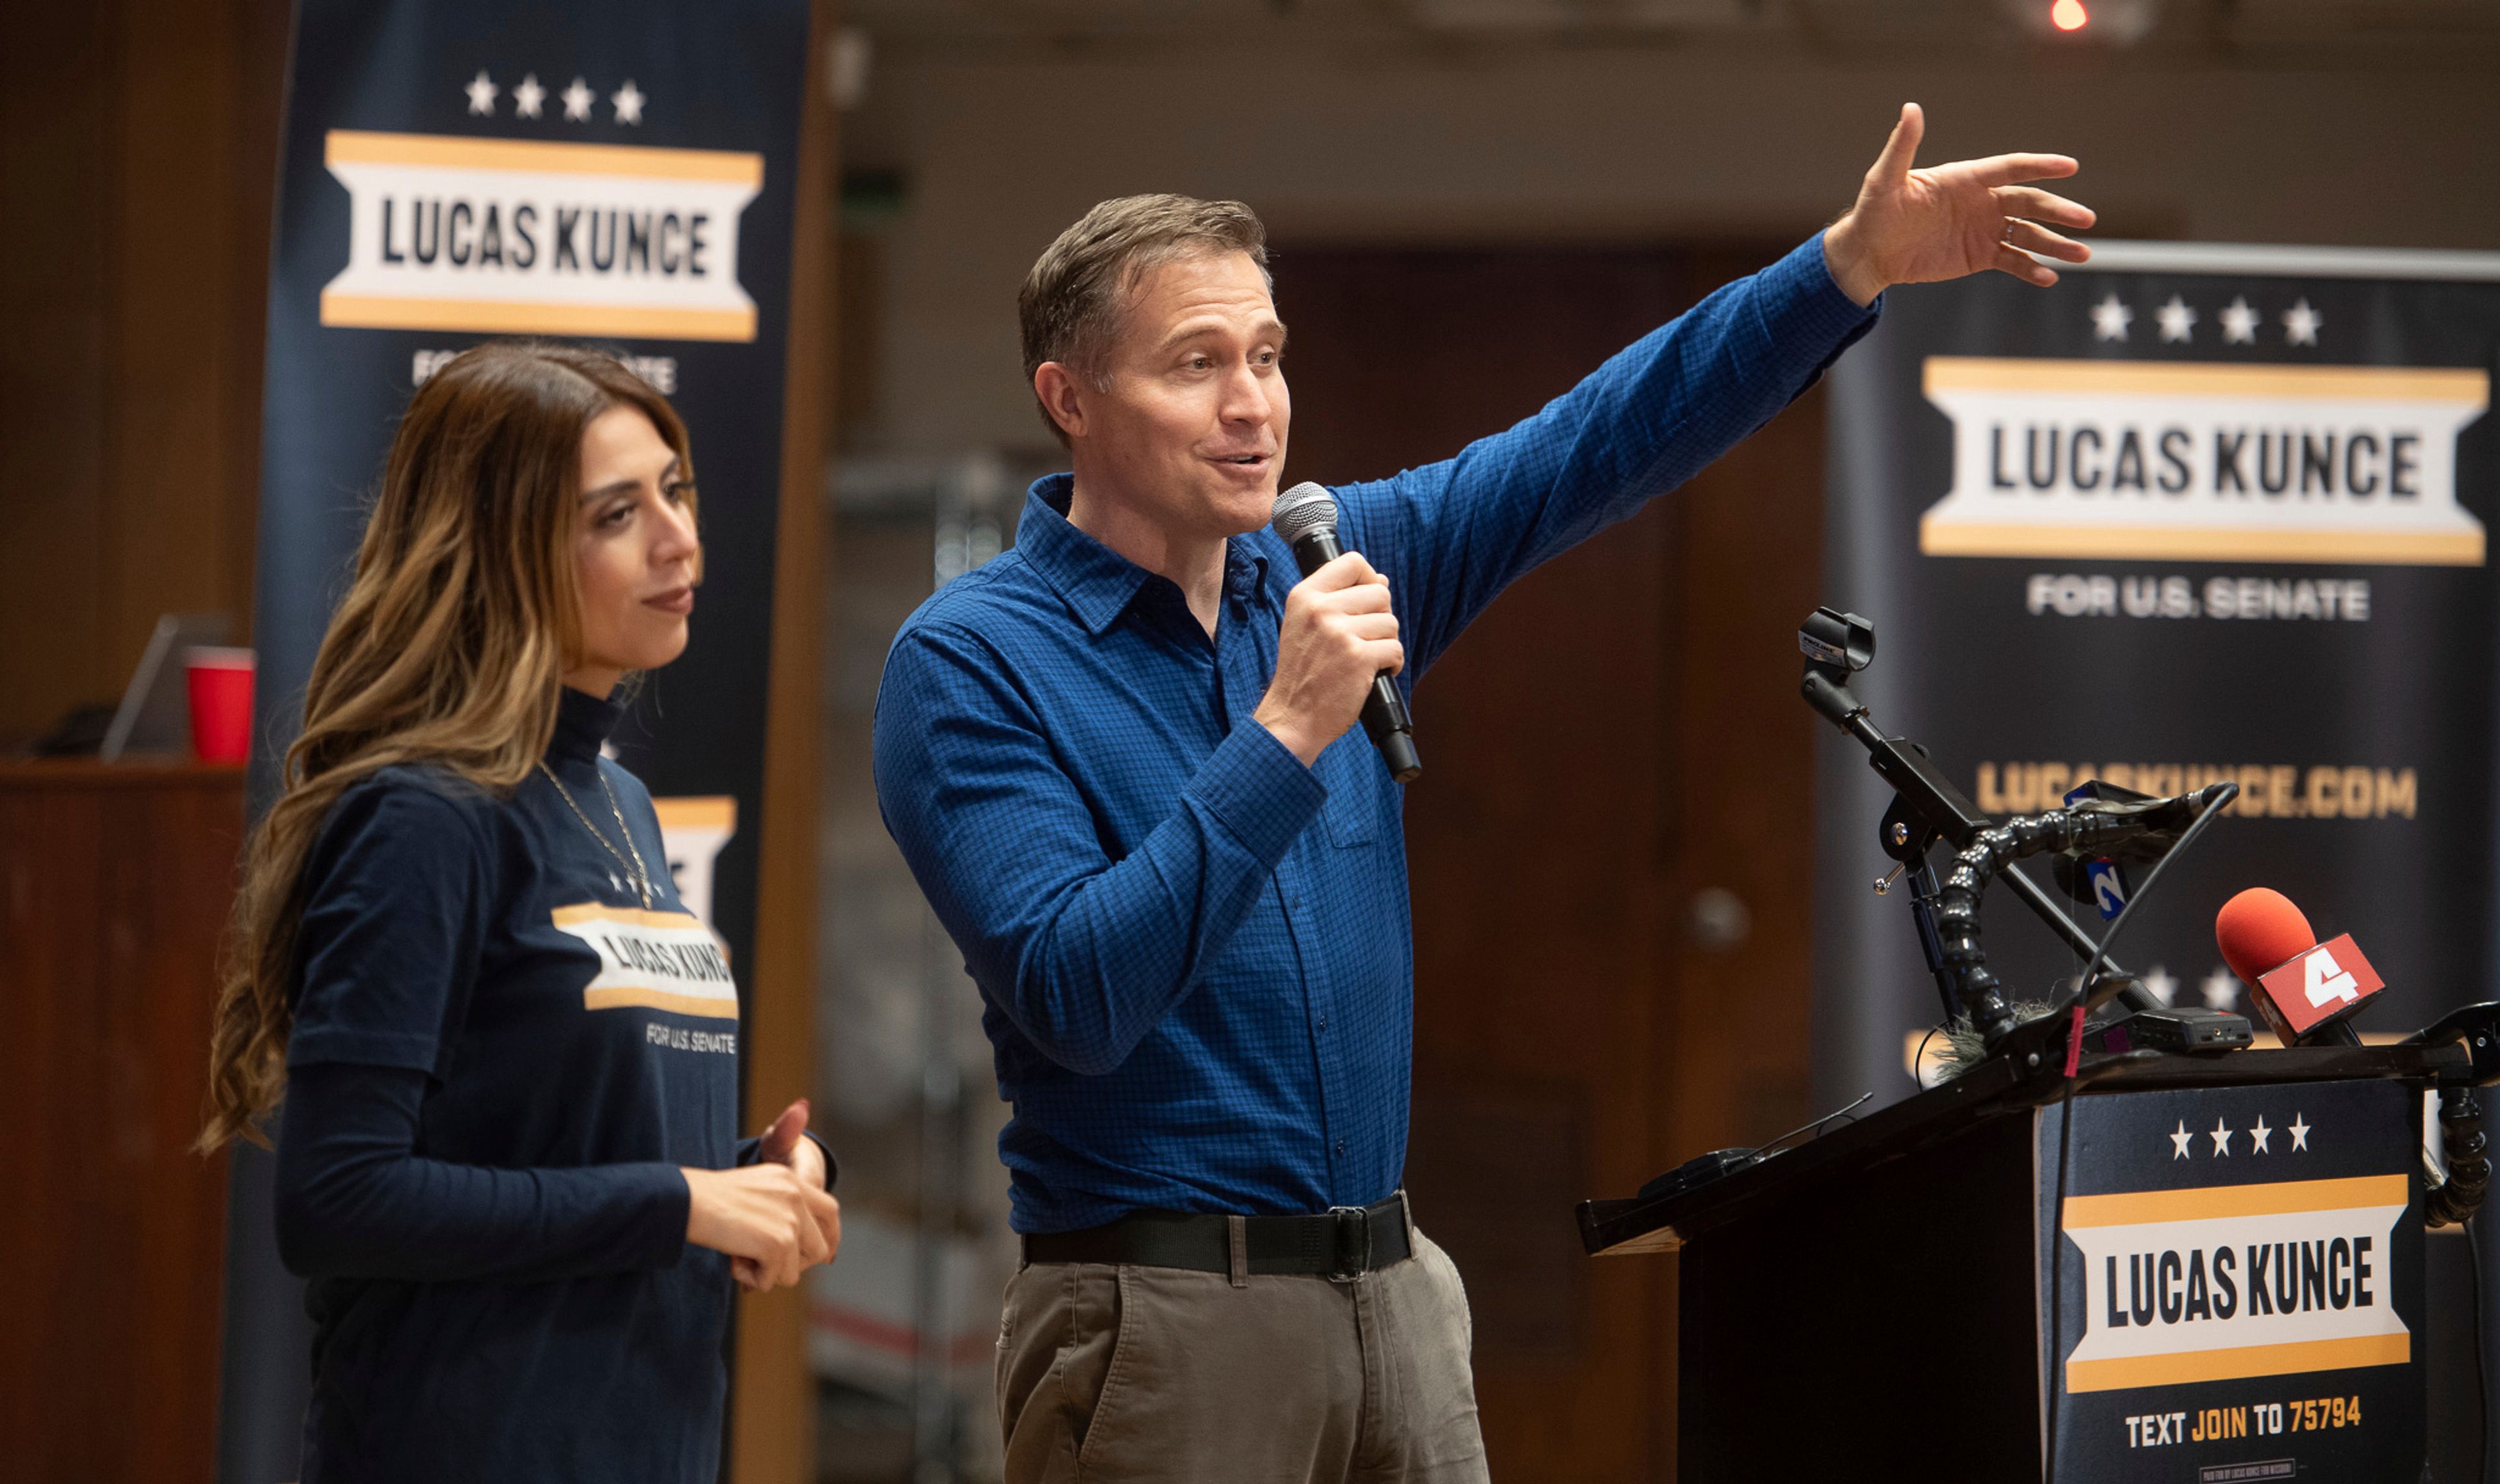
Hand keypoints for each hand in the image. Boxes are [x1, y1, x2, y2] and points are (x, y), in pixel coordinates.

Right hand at [715, 1098, 841, 1290]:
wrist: (686, 1201)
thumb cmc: (709, 1200)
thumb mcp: (755, 1191)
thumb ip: (780, 1208)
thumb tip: (796, 1246)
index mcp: (792, 1180)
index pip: (830, 1211)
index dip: (829, 1237)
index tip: (822, 1257)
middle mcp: (796, 1196)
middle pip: (819, 1248)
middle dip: (793, 1265)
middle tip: (763, 1263)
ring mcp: (790, 1220)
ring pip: (794, 1270)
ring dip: (768, 1273)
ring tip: (741, 1258)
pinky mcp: (777, 1243)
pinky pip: (774, 1279)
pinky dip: (753, 1279)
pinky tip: (735, 1262)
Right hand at [1254, 551, 1402, 767]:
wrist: (1292, 716)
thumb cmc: (1302, 673)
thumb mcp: (1305, 625)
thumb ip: (1338, 599)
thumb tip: (1382, 580)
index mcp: (1305, 596)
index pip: (1353, 562)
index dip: (1369, 578)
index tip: (1365, 601)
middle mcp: (1321, 609)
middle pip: (1380, 593)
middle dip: (1380, 617)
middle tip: (1363, 639)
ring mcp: (1340, 633)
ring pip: (1390, 622)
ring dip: (1385, 643)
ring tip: (1364, 659)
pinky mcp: (1359, 658)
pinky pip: (1395, 649)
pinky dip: (1392, 664)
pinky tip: (1373, 673)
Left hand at [1820, 103, 2094, 306]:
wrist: (1870, 252)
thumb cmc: (1876, 211)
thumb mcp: (1885, 179)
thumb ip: (1903, 147)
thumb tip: (1910, 108)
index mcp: (1967, 179)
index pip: (2011, 168)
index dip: (2040, 167)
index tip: (2070, 166)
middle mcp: (1983, 201)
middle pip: (2029, 203)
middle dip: (2058, 211)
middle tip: (2086, 219)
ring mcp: (1984, 229)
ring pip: (2028, 234)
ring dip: (2055, 244)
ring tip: (2082, 255)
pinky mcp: (1980, 255)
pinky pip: (2013, 261)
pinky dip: (2031, 269)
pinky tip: (2049, 277)